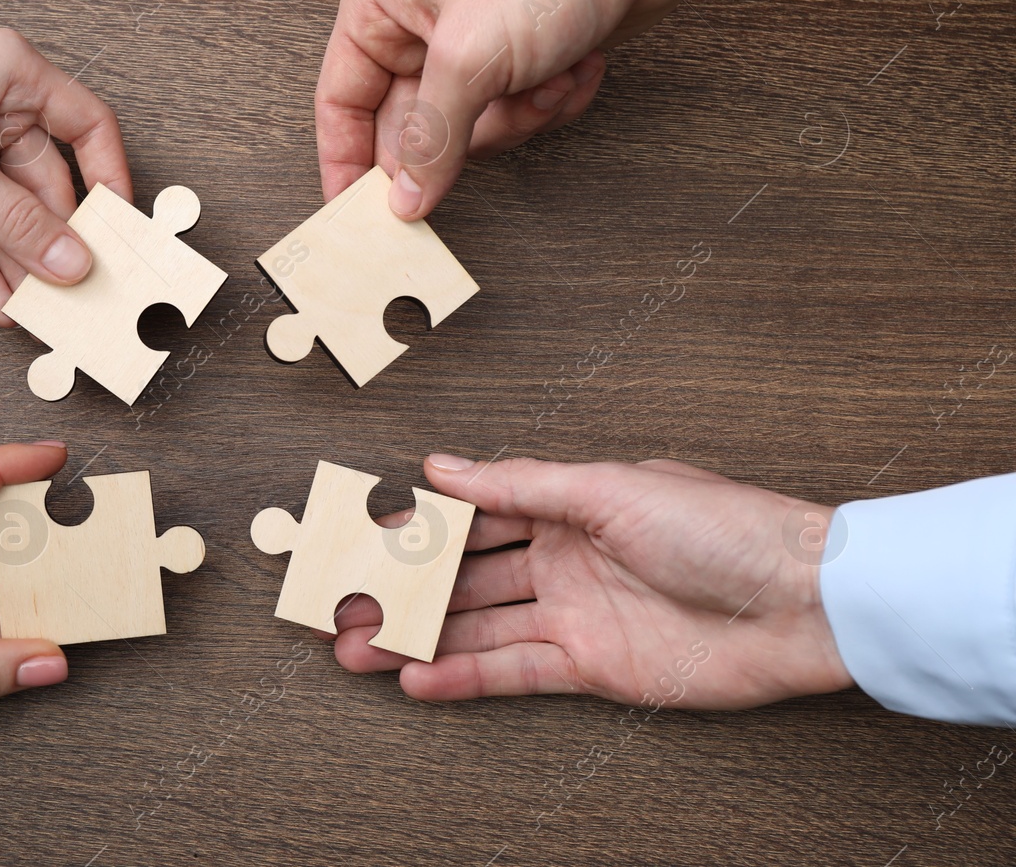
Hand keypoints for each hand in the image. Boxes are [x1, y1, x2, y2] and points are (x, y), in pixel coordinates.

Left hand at [0, 0, 129, 324]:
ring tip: (38, 310)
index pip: (89, 127)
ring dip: (17, 258)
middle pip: (48, 180)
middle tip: (77, 292)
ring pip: (6, 207)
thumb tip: (70, 260)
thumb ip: (12, 219)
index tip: (119, 233)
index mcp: (14, 75)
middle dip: (57, 239)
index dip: (111, 180)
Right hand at [316, 0, 726, 218]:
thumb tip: (406, 195)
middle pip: (412, 127)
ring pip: (474, 131)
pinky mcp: (528, 58)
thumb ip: (431, 138)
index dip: (344, 160)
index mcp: (382, 6)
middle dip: (460, 139)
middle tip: (473, 154)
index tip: (354, 212)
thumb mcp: (470, 56)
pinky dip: (555, 103)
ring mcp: (477, 44)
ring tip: (545, 80)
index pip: (341, 100)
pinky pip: (522, 117)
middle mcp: (423, 26)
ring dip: (519, 118)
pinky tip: (575, 67)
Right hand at [330, 455, 853, 707]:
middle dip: (401, 590)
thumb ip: (517, 482)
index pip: (470, 515)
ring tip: (356, 647)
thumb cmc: (722, 526)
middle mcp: (563, 558)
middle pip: (463, 577)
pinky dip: (464, 676)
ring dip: (416, 637)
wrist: (800, 601)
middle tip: (340, 602)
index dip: (414, 528)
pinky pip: (515, 672)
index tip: (359, 536)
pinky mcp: (594, 666)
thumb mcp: (607, 487)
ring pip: (476, 627)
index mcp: (566, 504)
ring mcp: (575, 614)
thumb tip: (442, 465)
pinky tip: (418, 677)